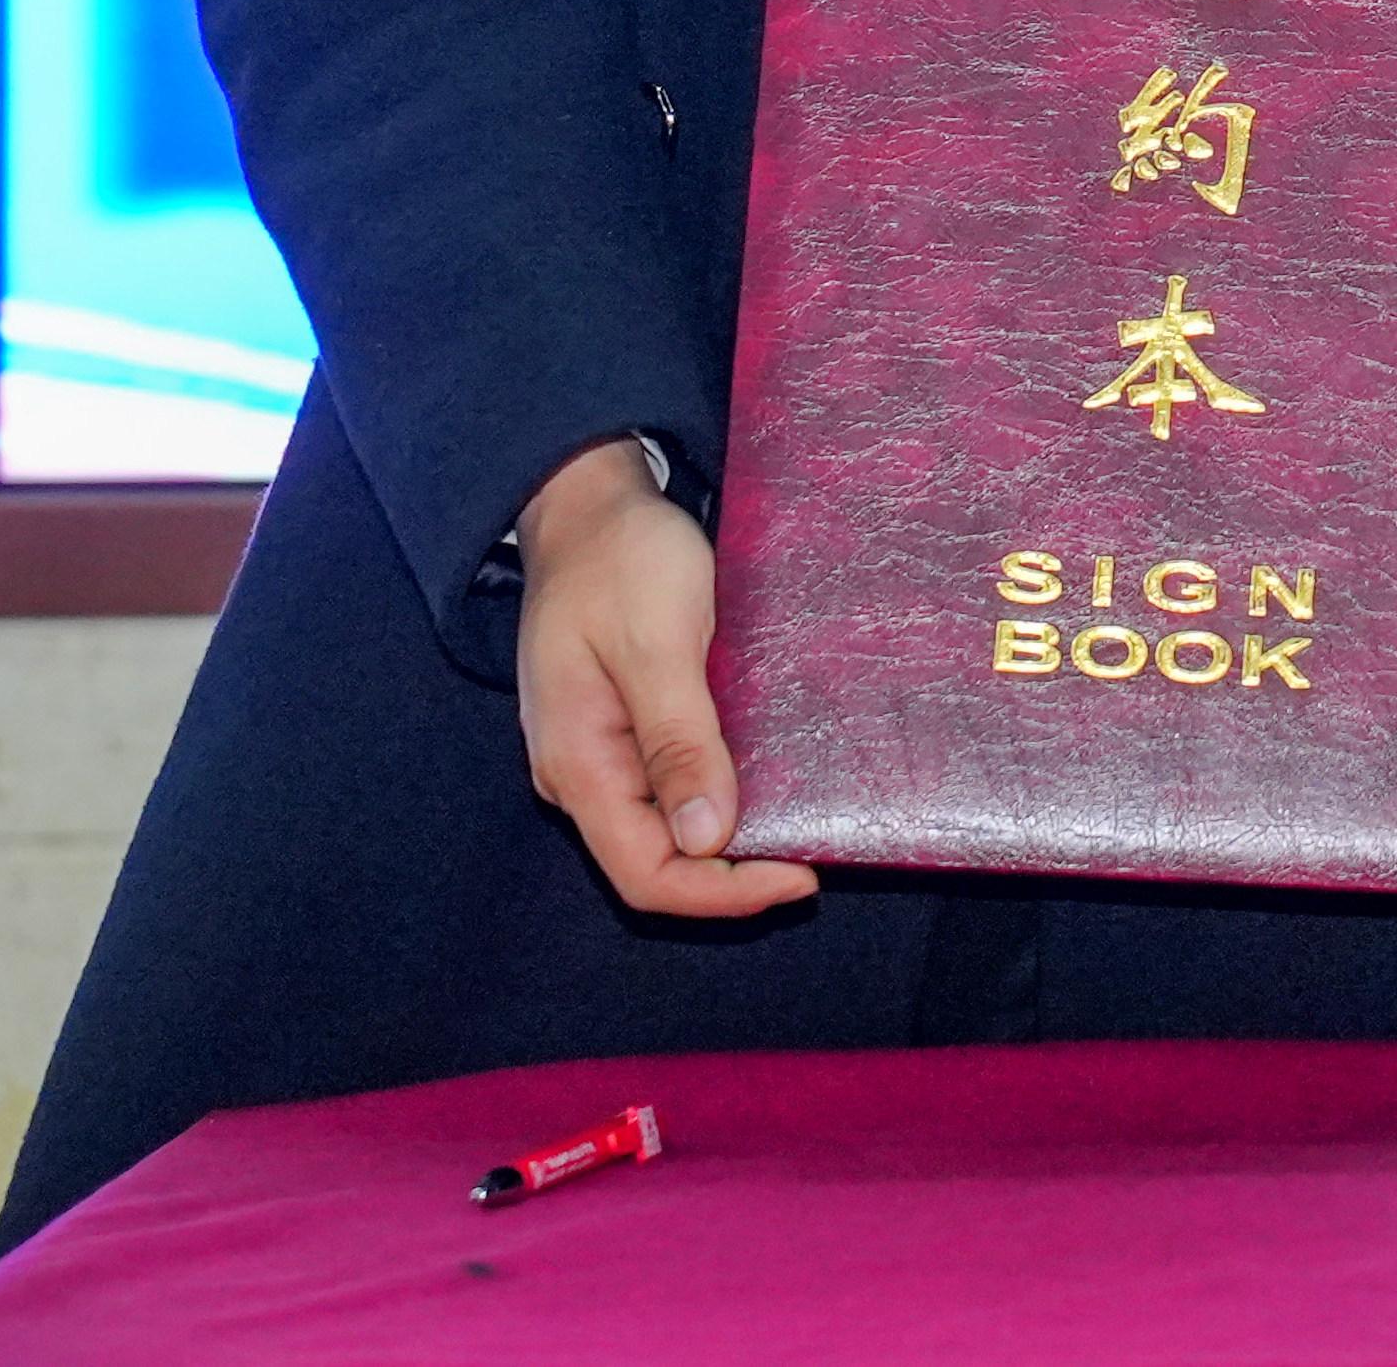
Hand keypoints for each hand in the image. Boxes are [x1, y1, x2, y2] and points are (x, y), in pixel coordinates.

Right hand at [516, 437, 818, 918]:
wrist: (589, 504)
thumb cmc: (620, 561)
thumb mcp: (655, 645)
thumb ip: (677, 741)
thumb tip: (705, 839)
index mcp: (578, 764)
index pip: (646, 874)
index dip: (723, 893)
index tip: (800, 876)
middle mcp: (585, 774)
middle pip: (657, 862)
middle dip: (734, 873)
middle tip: (817, 852)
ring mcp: (605, 752)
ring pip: (669, 828)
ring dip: (735, 836)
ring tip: (807, 821)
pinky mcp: (630, 725)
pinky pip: (676, 782)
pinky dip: (726, 793)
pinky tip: (776, 777)